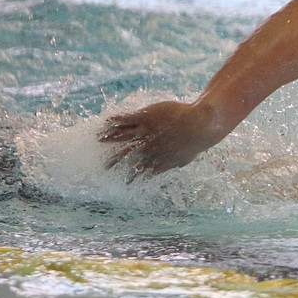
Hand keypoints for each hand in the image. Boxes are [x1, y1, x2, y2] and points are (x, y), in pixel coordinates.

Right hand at [98, 100, 219, 180]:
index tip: (123, 179)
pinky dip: (114, 121)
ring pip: (121, 135)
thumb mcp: (185, 157)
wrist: (199, 125)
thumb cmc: (196, 141)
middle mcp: (145, 146)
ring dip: (109, 137)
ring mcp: (144, 131)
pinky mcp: (144, 117)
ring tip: (98, 139)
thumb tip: (177, 167)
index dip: (130, 175)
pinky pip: (125, 119)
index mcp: (154, 158)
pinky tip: (107, 121)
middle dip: (113, 161)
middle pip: (124, 155)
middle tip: (104, 167)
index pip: (138, 169)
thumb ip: (175, 163)